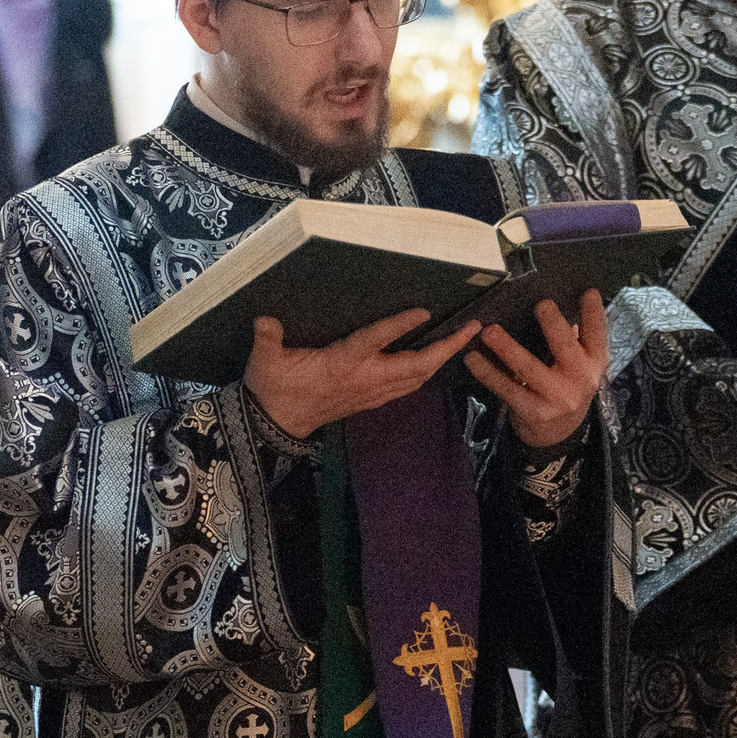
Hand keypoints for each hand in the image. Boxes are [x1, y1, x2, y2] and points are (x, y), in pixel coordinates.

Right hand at [242, 309, 481, 440]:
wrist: (274, 425)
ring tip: (463, 341)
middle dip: (447, 348)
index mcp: (342, 364)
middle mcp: (364, 379)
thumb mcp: (264, 362)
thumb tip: (264, 319)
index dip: (400, 326)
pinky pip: (407, 387)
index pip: (376, 341)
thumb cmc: (272, 388)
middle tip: (472, 328)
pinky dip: (426, 373)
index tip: (425, 311)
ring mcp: (370, 392)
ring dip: (443, 360)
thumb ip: (267, 339)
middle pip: (415, 365)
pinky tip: (436, 362)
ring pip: (417, 378)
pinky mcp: (370, 400)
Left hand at [463, 291, 609, 448]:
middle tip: (540, 304)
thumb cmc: (565, 386)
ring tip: (489, 331)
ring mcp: (557, 398)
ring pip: (528, 368)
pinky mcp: (533, 411)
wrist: (558, 435)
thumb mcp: (579, 366)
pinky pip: (506, 388)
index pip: (598, 334)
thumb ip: (573, 338)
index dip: (594, 312)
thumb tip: (559, 300)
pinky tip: (472, 359)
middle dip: (553, 325)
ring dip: (507, 348)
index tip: (588, 291)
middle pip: (565, 347)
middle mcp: (580, 380)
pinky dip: (487, 373)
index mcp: (594, 362)